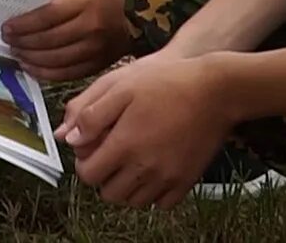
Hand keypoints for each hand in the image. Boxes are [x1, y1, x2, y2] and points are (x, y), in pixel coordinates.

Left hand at [1, 0, 131, 80]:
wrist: (130, 18)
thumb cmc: (97, 1)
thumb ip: (50, 3)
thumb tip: (20, 19)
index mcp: (82, 3)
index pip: (45, 17)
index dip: (22, 25)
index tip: (6, 28)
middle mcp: (89, 27)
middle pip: (47, 41)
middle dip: (22, 43)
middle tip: (8, 42)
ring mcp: (94, 50)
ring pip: (54, 61)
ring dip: (30, 59)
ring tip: (17, 54)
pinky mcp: (96, 66)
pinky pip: (65, 74)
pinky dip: (44, 73)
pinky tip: (32, 67)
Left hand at [59, 53, 235, 208]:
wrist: (215, 90)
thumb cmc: (165, 82)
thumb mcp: (120, 86)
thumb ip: (90, 114)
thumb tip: (70, 139)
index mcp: (124, 144)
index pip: (88, 175)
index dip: (84, 163)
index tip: (92, 149)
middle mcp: (144, 167)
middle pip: (109, 193)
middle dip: (103, 177)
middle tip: (110, 156)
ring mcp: (167, 177)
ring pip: (134, 201)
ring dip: (126, 186)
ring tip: (130, 162)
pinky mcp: (186, 181)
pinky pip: (161, 203)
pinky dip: (152, 193)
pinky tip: (151, 170)